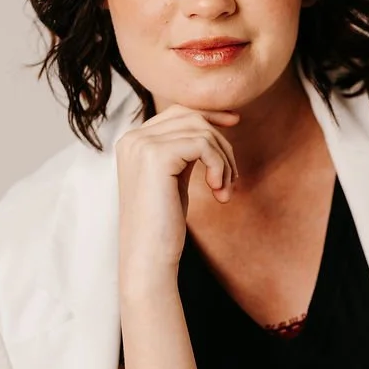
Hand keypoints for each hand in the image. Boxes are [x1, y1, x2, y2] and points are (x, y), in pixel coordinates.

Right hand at [115, 103, 241, 288]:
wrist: (148, 256)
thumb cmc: (163, 225)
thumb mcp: (175, 178)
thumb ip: (184, 151)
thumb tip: (212, 125)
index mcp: (133, 141)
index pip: (178, 112)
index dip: (210, 114)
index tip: (235, 122)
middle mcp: (133, 138)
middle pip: (192, 117)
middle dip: (221, 144)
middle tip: (232, 179)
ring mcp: (142, 144)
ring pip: (201, 131)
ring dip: (224, 160)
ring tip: (225, 190)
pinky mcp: (156, 156)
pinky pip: (203, 145)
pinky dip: (219, 166)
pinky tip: (218, 192)